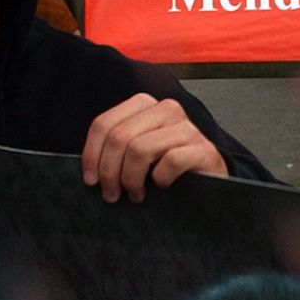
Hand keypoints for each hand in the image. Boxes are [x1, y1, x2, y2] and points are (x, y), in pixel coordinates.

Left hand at [82, 94, 228, 202]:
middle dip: (109, 171)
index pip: (104, 124)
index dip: (91, 154)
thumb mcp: (136, 152)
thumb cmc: (167, 168)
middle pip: (119, 137)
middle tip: (112, 194)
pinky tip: (162, 187)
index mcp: (144, 105)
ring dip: (131, 179)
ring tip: (135, 194)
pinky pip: (170, 161)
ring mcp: (187, 127)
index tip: (90, 180)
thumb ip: (115, 148)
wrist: (211, 181)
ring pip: (140, 149)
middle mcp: (166, 109)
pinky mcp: (203, 149)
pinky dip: (160, 179)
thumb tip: (88, 169)